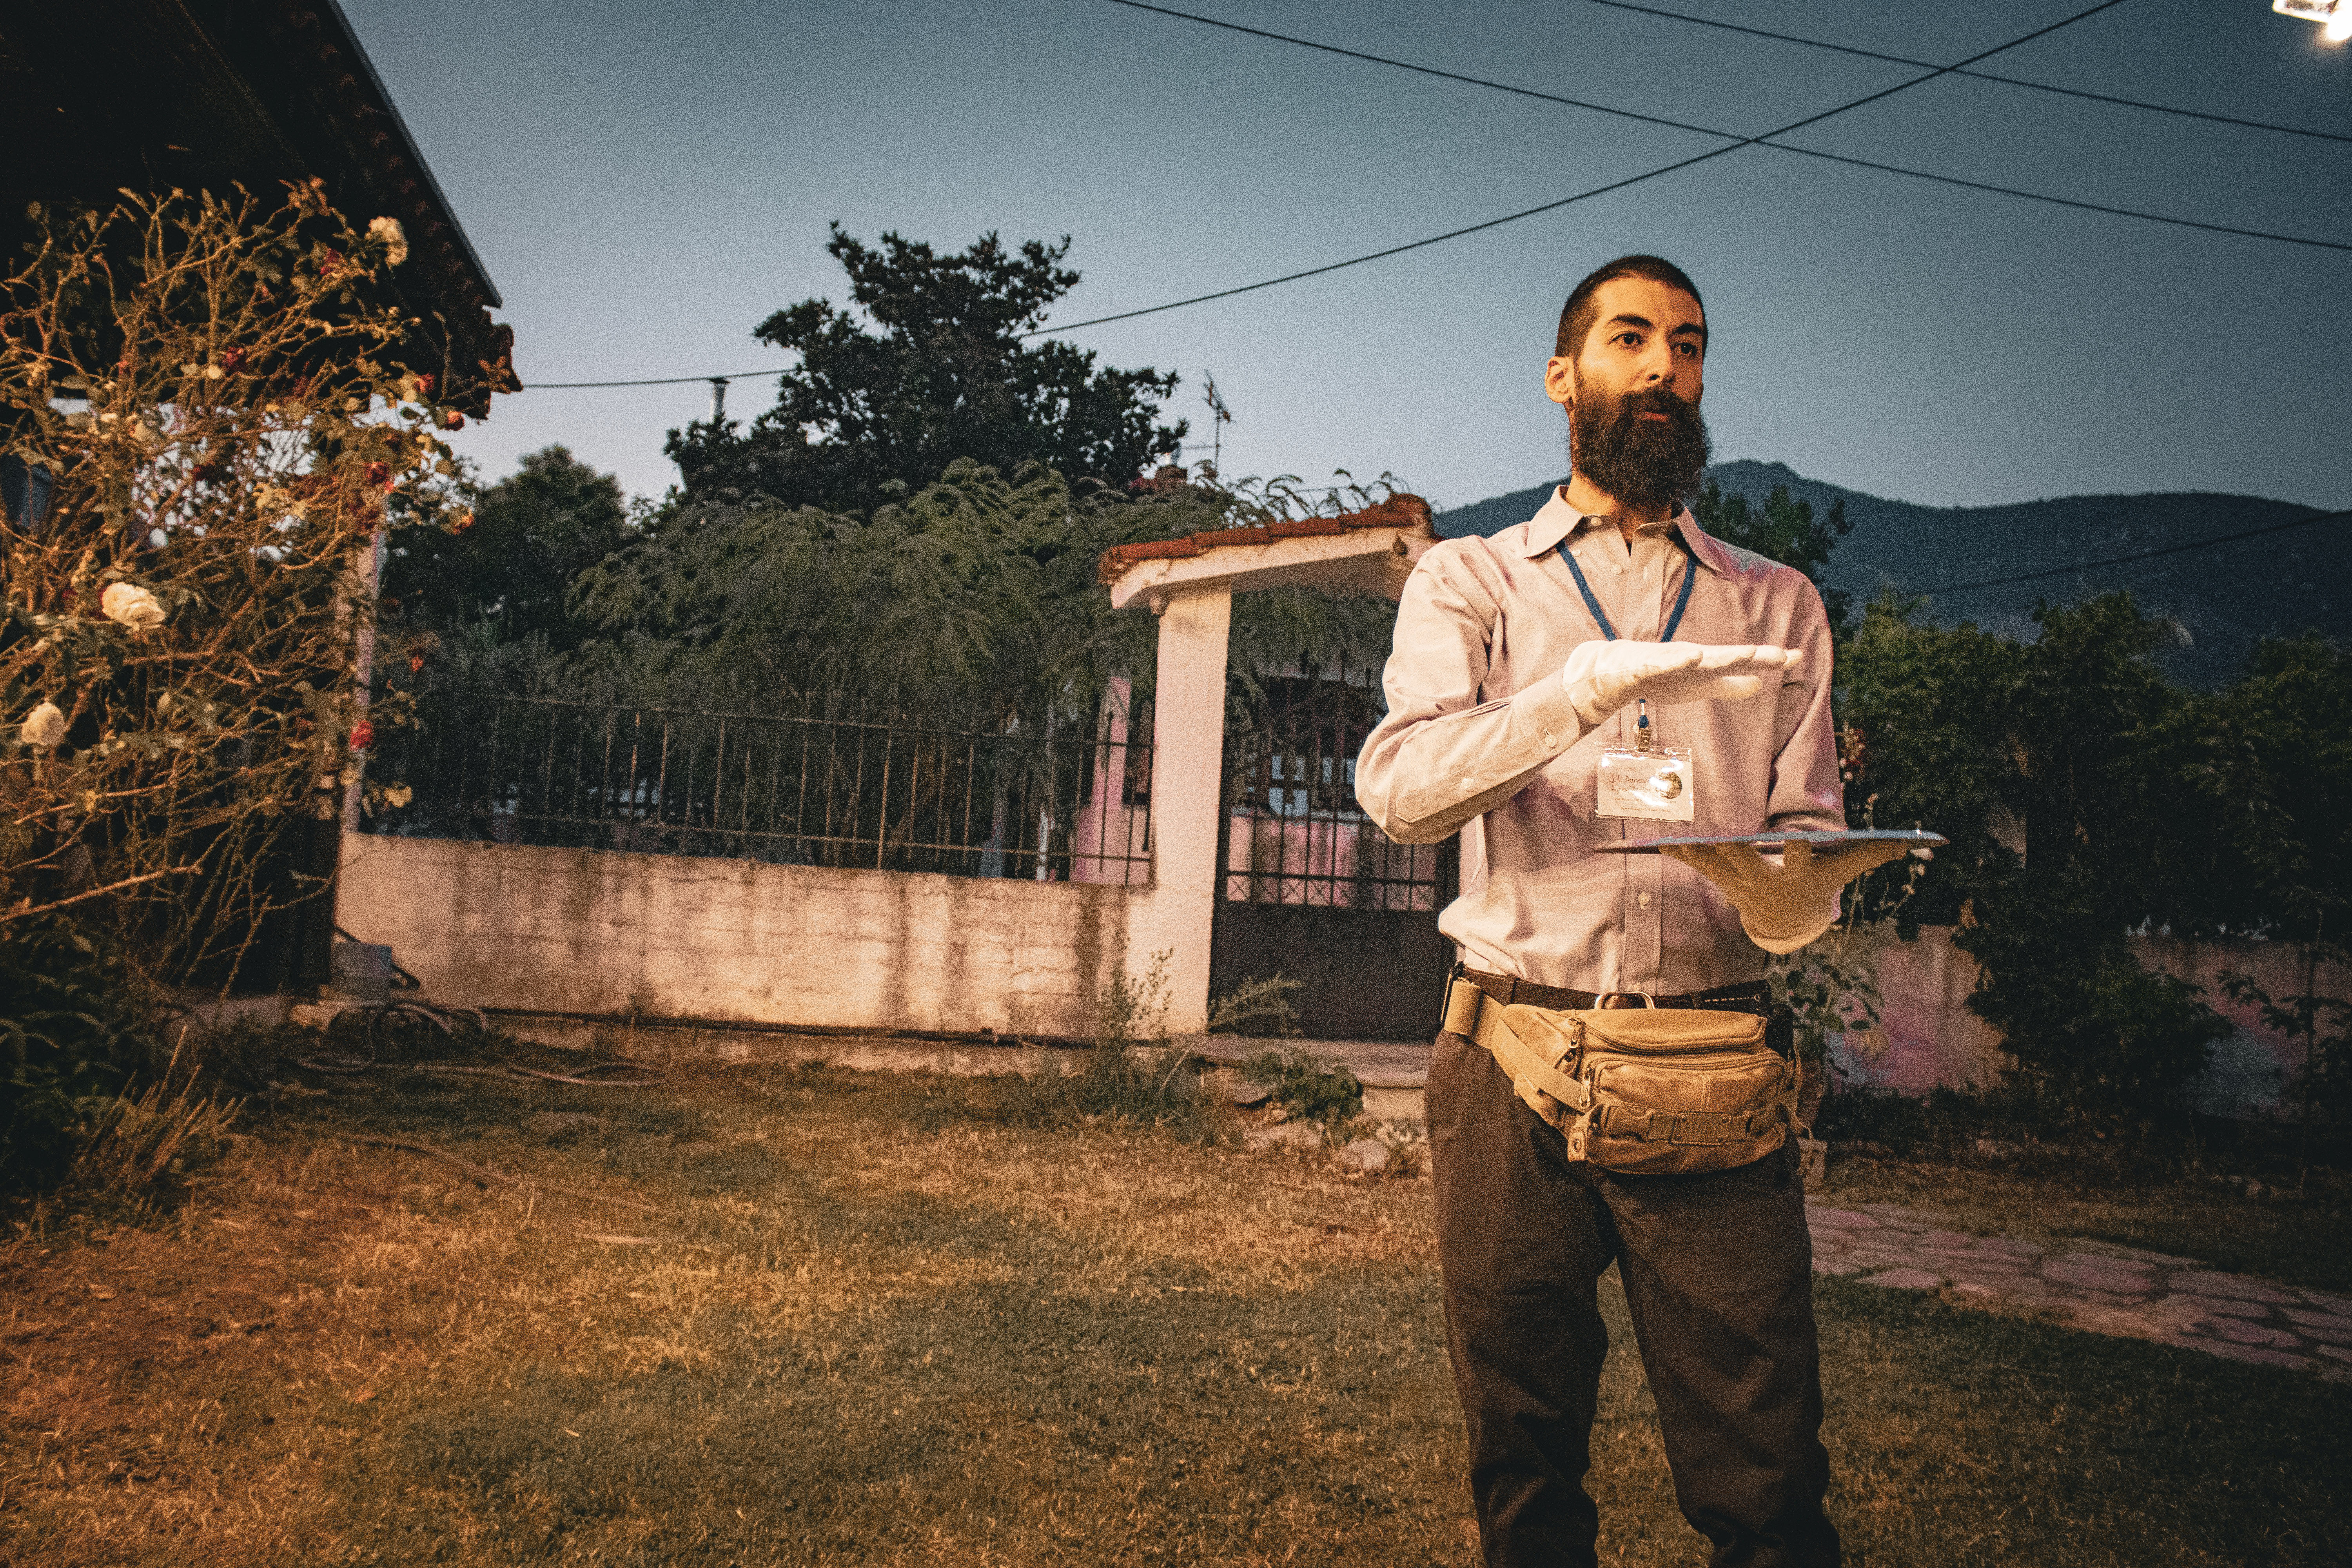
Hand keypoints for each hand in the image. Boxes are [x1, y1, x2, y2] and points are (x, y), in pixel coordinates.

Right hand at [1559, 641, 1799, 726]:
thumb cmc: (1659, 676)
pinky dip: (1677, 659)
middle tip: (1782, 655)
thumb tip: (1759, 686)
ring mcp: (1667, 659)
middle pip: (1727, 656)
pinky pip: (1661, 662)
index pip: (1742, 661)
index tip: (1799, 656)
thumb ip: (1728, 686)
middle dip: (1754, 655)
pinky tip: (1692, 655)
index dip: (1769, 659)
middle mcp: (1691, 658)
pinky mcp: (1643, 665)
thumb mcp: (1699, 686)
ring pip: (1698, 657)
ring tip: (1749, 652)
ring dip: (1723, 655)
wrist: (1610, 672)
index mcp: (1706, 665)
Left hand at [1663, 838, 1909, 950]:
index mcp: (1797, 876)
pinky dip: (1681, 856)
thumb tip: (1913, 843)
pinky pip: (1699, 868)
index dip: (1797, 847)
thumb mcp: (1841, 872)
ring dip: (1695, 855)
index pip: (1799, 858)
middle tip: (1718, 838)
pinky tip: (1659, 844)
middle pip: (1748, 864)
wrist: (1788, 922)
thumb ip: (1870, 855)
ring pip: (1715, 867)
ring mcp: (1740, 885)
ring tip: (1674, 839)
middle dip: (1733, 853)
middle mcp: (1766, 883)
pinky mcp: (1722, 882)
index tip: (1793, 834)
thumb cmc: (1816, 886)